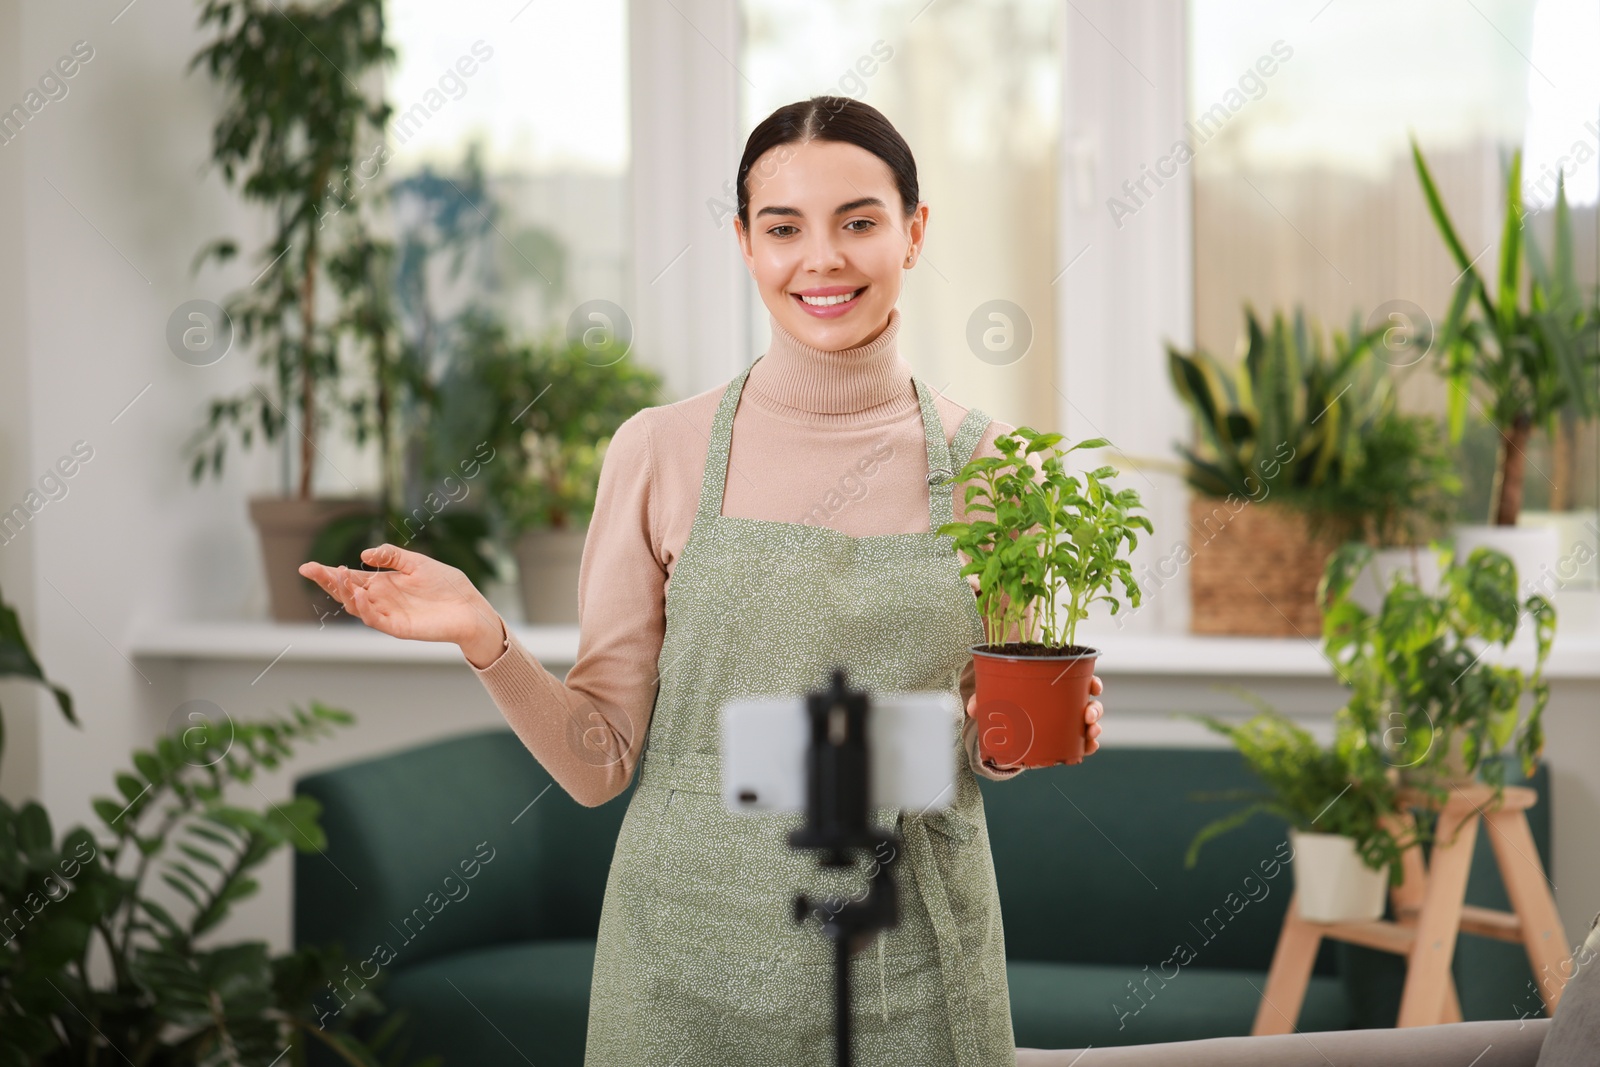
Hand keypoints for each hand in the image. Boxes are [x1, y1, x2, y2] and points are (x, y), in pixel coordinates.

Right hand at [298, 543, 499, 651]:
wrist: (470, 607)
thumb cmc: (446, 585)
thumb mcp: (417, 562)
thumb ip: (391, 557)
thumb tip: (363, 555)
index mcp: (383, 583)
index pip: (350, 578)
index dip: (328, 573)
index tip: (307, 566)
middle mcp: (381, 600)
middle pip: (347, 593)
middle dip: (328, 582)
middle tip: (311, 570)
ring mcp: (388, 614)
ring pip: (357, 607)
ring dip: (345, 593)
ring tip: (339, 575)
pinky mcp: (398, 628)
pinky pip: (376, 621)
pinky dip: (365, 609)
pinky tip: (361, 595)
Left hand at [965, 674, 1104, 754]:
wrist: (1004, 704)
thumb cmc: (1005, 691)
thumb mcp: (994, 690)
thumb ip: (983, 698)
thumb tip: (972, 709)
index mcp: (1057, 683)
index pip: (1082, 680)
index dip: (1092, 683)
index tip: (1093, 686)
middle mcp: (1066, 700)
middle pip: (1090, 702)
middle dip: (1095, 710)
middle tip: (1087, 715)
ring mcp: (1066, 719)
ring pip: (1089, 722)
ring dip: (1095, 727)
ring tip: (1090, 732)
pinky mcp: (1063, 735)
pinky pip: (1081, 740)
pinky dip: (1087, 744)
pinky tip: (1088, 747)